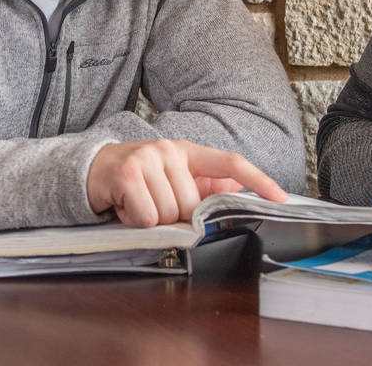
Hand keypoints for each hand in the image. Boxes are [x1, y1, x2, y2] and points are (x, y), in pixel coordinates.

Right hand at [86, 139, 286, 228]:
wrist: (91, 171)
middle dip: (174, 216)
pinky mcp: (127, 173)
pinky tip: (126, 206)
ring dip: (152, 219)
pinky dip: (135, 221)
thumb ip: (202, 187)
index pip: (230, 163)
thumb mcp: (171, 179)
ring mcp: (148, 159)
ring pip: (170, 214)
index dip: (257, 180)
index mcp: (187, 152)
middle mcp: (169, 150)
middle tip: (153, 205)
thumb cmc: (136, 180)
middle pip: (193, 205)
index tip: (280, 198)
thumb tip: (237, 193)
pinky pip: (148, 217)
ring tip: (137, 203)